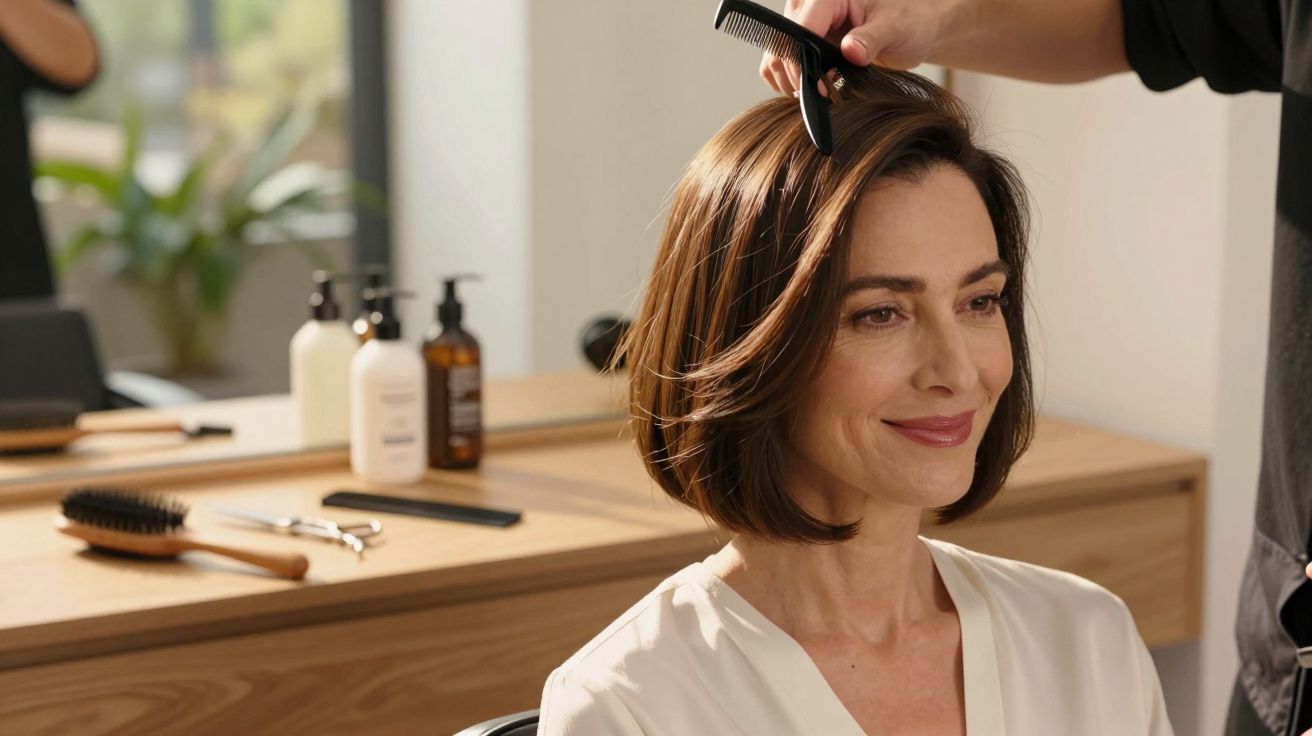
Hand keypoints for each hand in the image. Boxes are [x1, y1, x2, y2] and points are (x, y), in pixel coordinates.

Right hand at [759, 0, 964, 95]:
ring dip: (791, 80)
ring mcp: (804, 23)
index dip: (802, 61)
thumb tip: (851, 51)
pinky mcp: (804, 40)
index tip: (816, 87)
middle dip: (796, 74)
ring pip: (776, 56)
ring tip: (821, 91)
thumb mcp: (896, 29)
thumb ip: (871, 40)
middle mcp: (810, 5)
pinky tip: (815, 88)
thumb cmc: (909, 23)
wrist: (914, 30)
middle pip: (781, 43)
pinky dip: (791, 81)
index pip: (799, 28)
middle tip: (822, 93)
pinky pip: (779, 64)